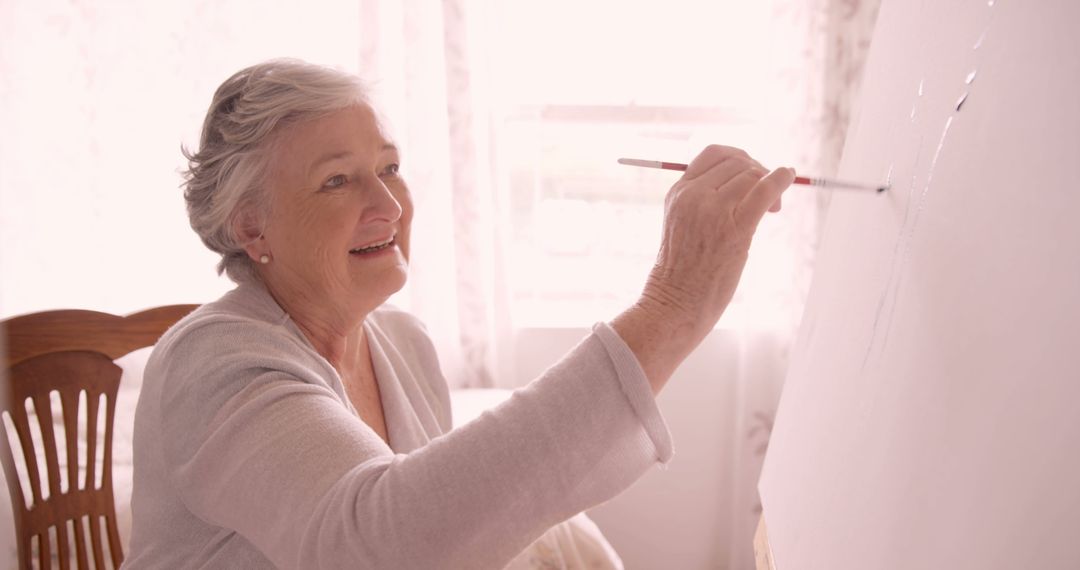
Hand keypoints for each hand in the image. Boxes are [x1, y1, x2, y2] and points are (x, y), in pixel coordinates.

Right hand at [644, 145, 793, 336]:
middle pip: (738, 162)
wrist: (675, 302)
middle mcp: (693, 195)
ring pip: (752, 175)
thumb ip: (704, 201)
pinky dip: (781, 179)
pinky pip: (764, 190)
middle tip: (769, 199)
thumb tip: (749, 182)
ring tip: (774, 209)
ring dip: (770, 183)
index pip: (714, 154)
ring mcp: (713, 210)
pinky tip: (789, 176)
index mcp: (678, 192)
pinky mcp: (734, 228)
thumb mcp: (683, 224)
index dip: (740, 158)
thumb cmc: (683, 271)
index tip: (751, 175)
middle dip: (758, 172)